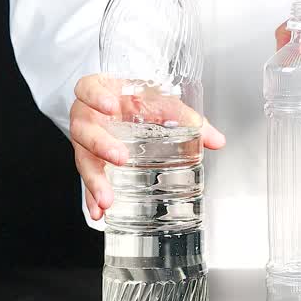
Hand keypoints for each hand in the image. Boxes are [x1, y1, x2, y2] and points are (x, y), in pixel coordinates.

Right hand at [70, 74, 225, 219]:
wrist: (122, 106)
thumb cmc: (138, 100)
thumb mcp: (162, 103)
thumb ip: (187, 119)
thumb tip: (217, 141)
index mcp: (101, 93)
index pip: (88, 88)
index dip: (95, 96)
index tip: (110, 106)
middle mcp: (87, 116)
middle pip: (84, 129)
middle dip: (101, 145)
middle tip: (120, 158)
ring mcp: (85, 140)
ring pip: (83, 158)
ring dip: (95, 180)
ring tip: (107, 199)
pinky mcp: (88, 160)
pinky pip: (87, 179)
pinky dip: (91, 197)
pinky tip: (99, 212)